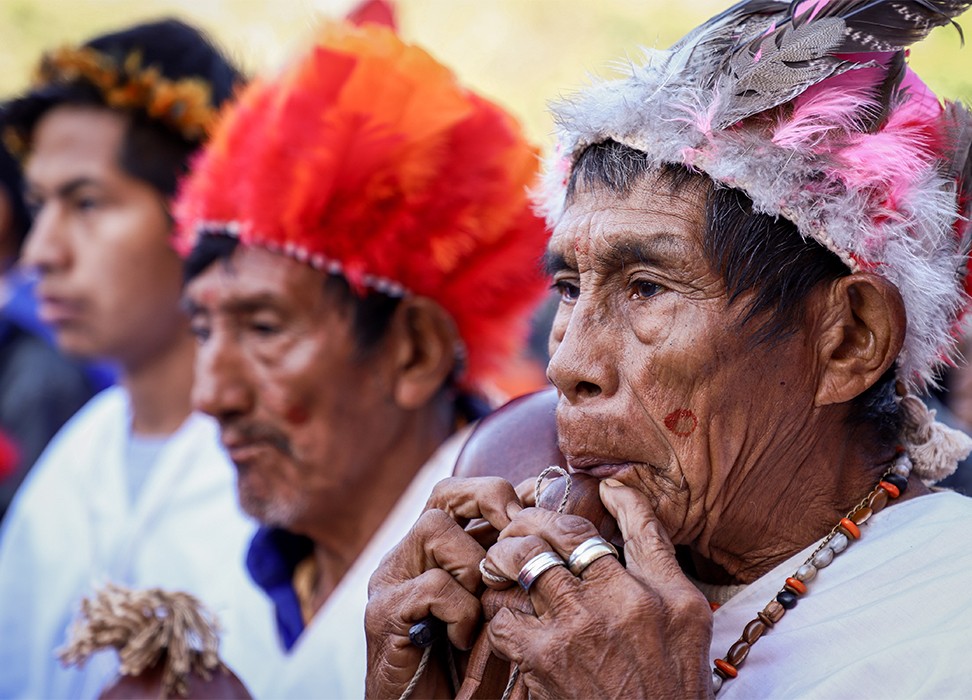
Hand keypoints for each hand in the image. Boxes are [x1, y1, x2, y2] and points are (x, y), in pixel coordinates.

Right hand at [365, 477, 523, 697]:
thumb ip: (508, 568)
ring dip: (473, 562)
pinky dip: (460, 610)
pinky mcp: (382, 614)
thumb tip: (548, 516)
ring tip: (483, 602)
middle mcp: (405, 557)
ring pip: (434, 528)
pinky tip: (465, 639)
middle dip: (488, 502)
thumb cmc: (467, 667)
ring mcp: (389, 582)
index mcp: (431, 552)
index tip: (536, 510)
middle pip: (444, 494)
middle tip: (516, 532)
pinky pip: (432, 586)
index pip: (459, 493)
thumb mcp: (496, 607)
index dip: (500, 493)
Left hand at [481, 479, 713, 698]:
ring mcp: (578, 629)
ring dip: (505, 558)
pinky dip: (499, 611)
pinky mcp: (544, 660)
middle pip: (562, 532)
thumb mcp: (687, 618)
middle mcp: (620, 603)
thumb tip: (623, 497)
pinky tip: (505, 616)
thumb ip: (658, 558)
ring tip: (499, 563)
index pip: (635, 525)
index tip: (587, 490)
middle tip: (518, 526)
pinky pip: (504, 616)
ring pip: (524, 562)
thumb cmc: (669, 683)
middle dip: (530, 520)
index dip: (606, 498)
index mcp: (662, 592)